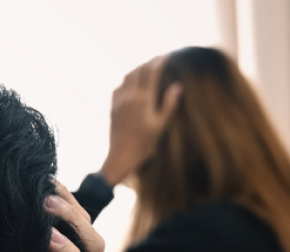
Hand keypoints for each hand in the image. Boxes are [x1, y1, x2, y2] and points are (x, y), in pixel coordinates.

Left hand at [100, 54, 182, 185]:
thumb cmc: (144, 144)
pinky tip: (131, 83)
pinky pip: (119, 87)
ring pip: (127, 77)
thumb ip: (169, 104)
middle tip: (158, 59)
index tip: (166, 56)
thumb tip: (177, 86)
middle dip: (149, 63)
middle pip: (139, 71)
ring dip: (138, 69)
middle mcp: (129, 96)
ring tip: (146, 67)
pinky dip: (127, 80)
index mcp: (143, 99)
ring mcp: (119, 101)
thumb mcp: (161, 125)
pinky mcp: (113, 107)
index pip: (151, 73)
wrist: (121, 156)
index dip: (159, 62)